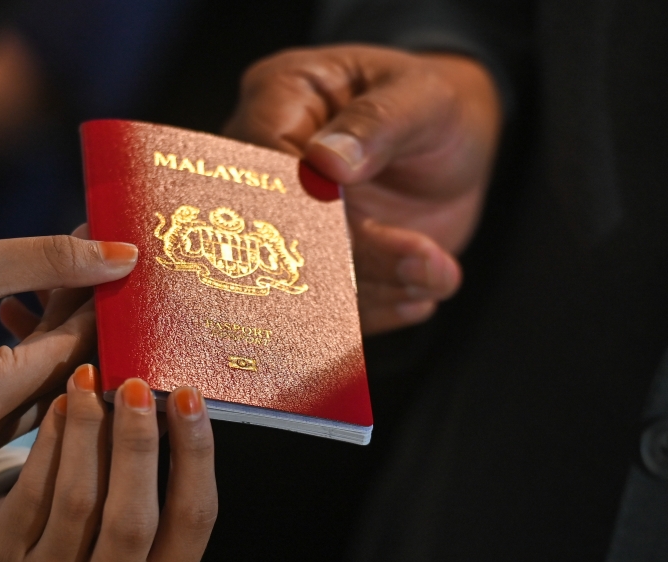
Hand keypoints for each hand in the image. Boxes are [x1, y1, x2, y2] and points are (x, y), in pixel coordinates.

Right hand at [0, 235, 137, 472]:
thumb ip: (51, 260)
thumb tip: (123, 257)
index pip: (72, 355)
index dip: (99, 308)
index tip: (121, 270)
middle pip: (61, 377)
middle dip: (81, 321)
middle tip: (97, 271)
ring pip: (40, 388)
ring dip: (53, 337)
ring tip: (59, 281)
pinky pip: (13, 399)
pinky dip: (23, 358)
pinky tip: (21, 311)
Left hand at [0, 366, 216, 561]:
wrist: (14, 560)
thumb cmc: (96, 524)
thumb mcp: (138, 515)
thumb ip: (159, 474)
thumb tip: (171, 394)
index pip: (194, 520)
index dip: (195, 455)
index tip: (189, 396)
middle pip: (133, 521)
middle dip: (137, 445)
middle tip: (135, 386)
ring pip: (79, 500)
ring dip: (88, 430)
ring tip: (92, 380)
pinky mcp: (8, 560)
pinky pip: (34, 491)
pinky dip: (51, 441)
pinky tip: (61, 403)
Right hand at [225, 45, 501, 333]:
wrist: (455, 143)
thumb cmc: (429, 103)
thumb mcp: (420, 98)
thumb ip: (376, 124)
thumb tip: (326, 161)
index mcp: (279, 103)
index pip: (261, 163)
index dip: (299, 204)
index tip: (353, 225)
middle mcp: (270, 168)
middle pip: (275, 228)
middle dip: (343, 257)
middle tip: (413, 259)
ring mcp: (292, 223)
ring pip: (304, 276)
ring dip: (370, 290)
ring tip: (433, 274)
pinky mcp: (318, 266)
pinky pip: (329, 303)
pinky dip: (377, 309)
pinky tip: (418, 296)